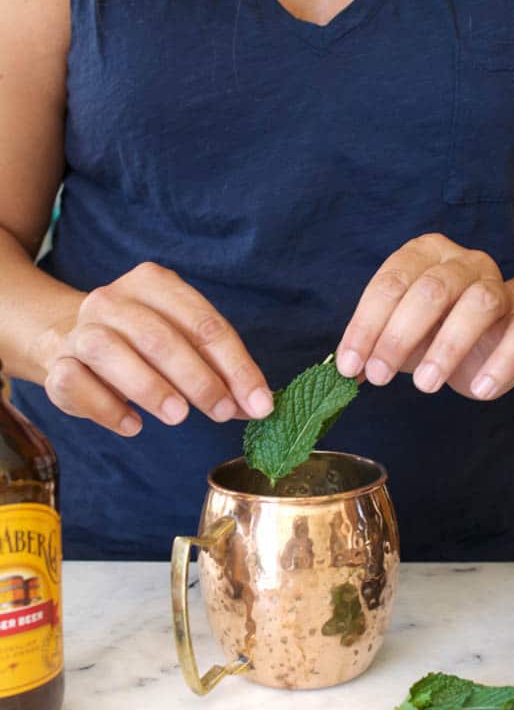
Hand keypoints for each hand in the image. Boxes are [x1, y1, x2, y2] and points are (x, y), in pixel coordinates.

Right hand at [39, 262, 273, 434]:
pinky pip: (75, 382)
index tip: (260, 403)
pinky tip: (133, 425)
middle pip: (159, 336)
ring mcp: (81, 330)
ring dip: (150, 387)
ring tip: (179, 417)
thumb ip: (220, 371)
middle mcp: (113, 300)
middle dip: (198, 378)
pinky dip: (106, 407)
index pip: (203, 322)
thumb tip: (259, 405)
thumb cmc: (141, 344)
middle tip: (223, 412)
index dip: (236, 366)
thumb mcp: (184, 344)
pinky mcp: (56, 364)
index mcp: (154, 284)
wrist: (66, 338)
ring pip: (109, 351)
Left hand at [336, 234, 513, 399]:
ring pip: (479, 304)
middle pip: (432, 290)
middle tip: (379, 376)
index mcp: (423, 254)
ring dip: (448, 347)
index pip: (390, 284)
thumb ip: (371, 348)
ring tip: (425, 385)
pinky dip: (500, 364)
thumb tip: (343, 374)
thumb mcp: (398, 333)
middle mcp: (463, 263)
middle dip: (399, 336)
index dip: (366, 326)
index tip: (350, 366)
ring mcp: (498, 288)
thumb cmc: (436, 328)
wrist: (497, 335)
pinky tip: (478, 389)